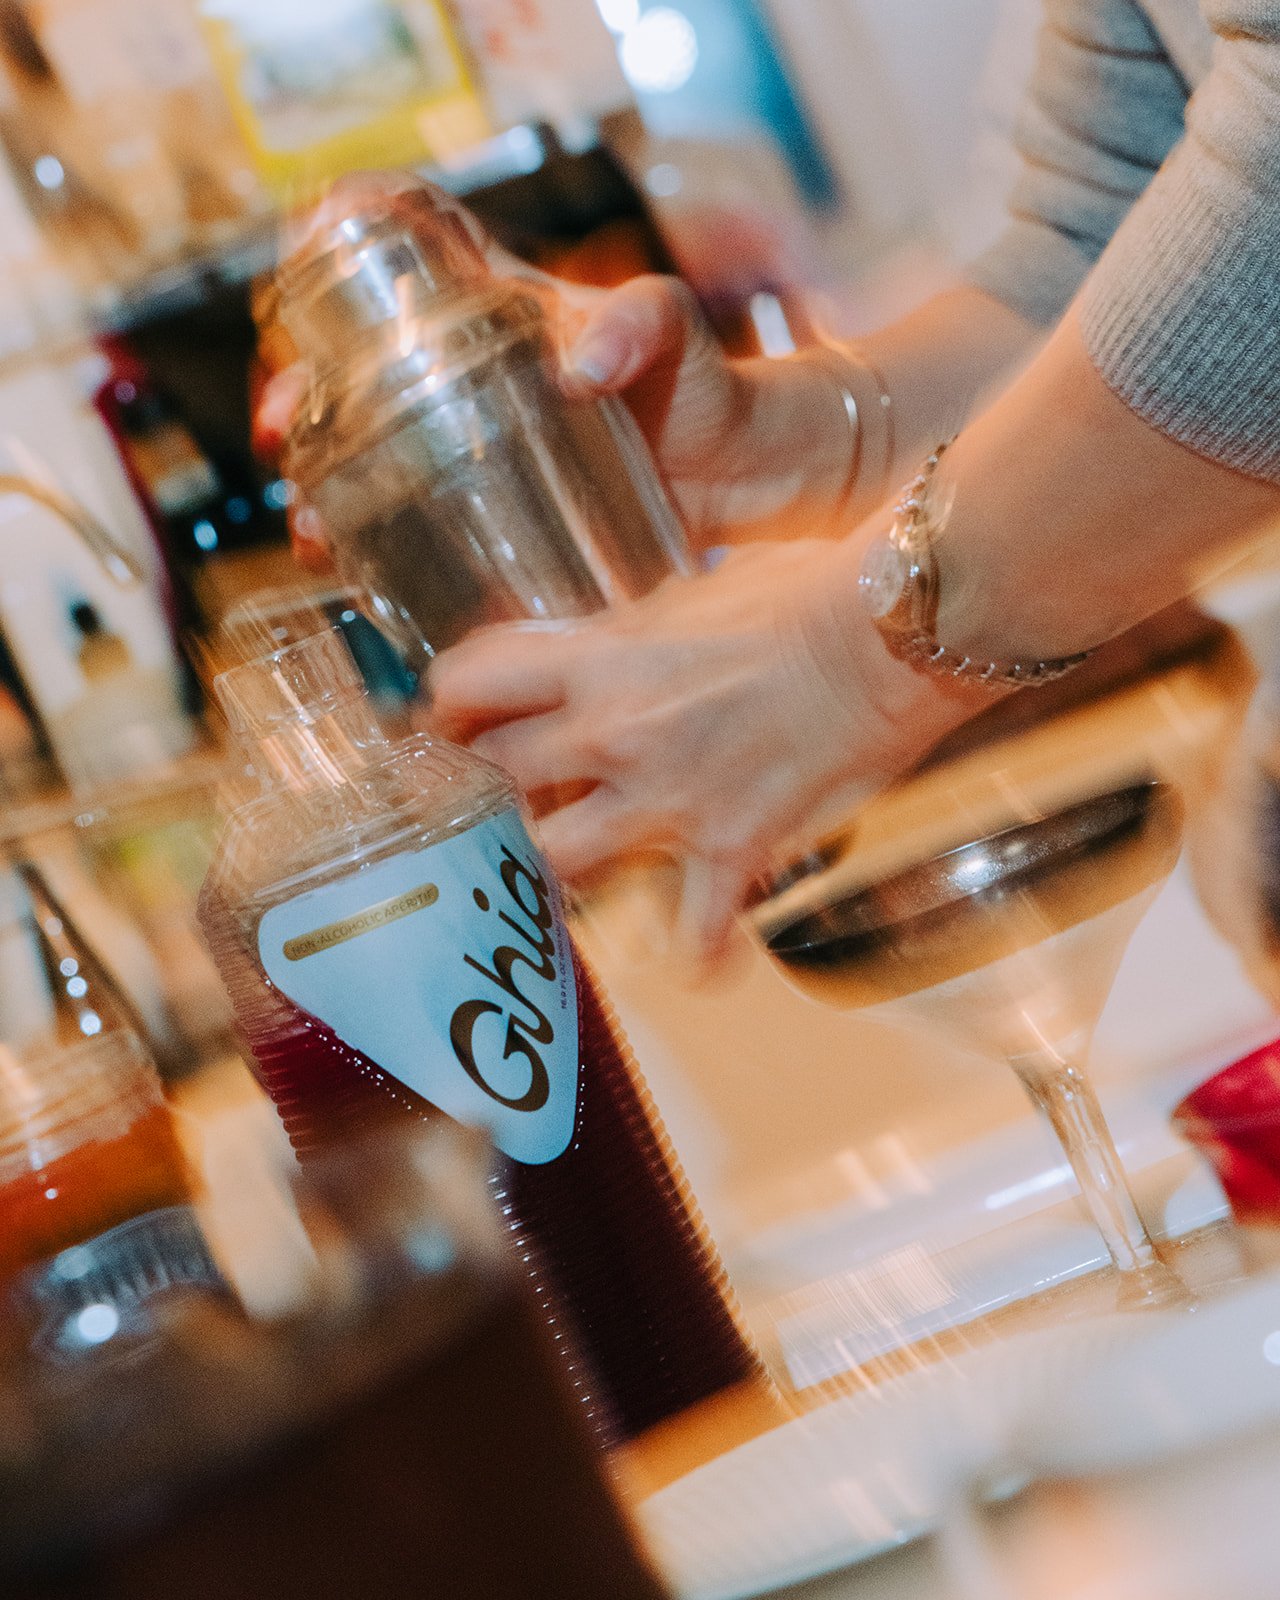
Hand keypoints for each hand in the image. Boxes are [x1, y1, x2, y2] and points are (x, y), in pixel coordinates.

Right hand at [251, 174, 859, 565]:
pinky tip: (357, 575)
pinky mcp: (502, 517)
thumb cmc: (709, 385)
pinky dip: (379, 549)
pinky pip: (424, 528)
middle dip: (299, 397)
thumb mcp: (671, 332)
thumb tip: (578, 365)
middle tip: (283, 434)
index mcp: (500, 313)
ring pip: (372, 458)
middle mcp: (473, 380)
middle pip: (356, 373)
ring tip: (311, 531)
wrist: (750, 475)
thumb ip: (638, 325)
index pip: (405, 250)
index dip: (343, 238)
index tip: (299, 259)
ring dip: (323, 489)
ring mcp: (482, 452)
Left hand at [428, 539, 983, 953]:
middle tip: (496, 791)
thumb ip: (632, 630)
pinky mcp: (730, 847)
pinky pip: (695, 932)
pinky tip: (698, 963)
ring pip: (556, 860)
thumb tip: (611, 643)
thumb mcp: (691, 589)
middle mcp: (615, 734)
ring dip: (553, 866)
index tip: (449, 715)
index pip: (471, 679)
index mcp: (600, 659)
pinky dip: (695, 955)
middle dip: (484, 784)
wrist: (888, 636)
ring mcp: (668, 799)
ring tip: (568, 862)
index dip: (445, 701)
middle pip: (495, 775)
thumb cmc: (802, 591)